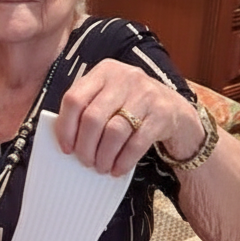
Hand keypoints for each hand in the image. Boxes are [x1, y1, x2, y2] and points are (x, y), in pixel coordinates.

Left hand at [55, 58, 204, 174]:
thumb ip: (87, 108)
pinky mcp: (162, 113)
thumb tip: (65, 139)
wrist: (174, 109)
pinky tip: (117, 169)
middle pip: (93, 118)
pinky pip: (136, 143)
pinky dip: (123, 161)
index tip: (67, 148)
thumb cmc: (131, 106)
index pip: (74, 99)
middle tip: (85, 161)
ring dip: (104, 156)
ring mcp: (146, 94)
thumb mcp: (109, 97)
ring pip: (114, 132)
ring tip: (101, 167)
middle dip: (85, 147)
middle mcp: (125, 78)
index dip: (66, 128)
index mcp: (104, 71)